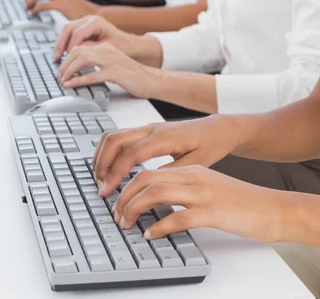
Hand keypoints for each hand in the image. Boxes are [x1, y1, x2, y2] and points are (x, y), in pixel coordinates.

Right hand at [53, 16, 139, 61]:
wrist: (129, 43)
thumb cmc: (122, 46)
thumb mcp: (107, 49)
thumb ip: (91, 48)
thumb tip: (76, 51)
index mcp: (96, 22)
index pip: (77, 33)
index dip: (71, 47)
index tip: (67, 60)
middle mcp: (89, 19)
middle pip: (68, 28)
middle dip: (61, 44)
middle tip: (56, 59)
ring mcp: (85, 21)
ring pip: (66, 30)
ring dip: (60, 44)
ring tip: (56, 58)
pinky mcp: (83, 27)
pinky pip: (69, 33)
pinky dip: (64, 43)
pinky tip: (61, 54)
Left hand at [57, 43, 161, 97]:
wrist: (152, 80)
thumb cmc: (134, 77)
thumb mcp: (113, 66)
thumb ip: (99, 65)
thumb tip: (80, 72)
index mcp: (106, 47)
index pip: (80, 47)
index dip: (67, 58)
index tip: (61, 69)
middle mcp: (107, 51)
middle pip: (78, 51)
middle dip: (64, 64)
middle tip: (58, 76)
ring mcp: (111, 61)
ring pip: (82, 60)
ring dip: (68, 70)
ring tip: (62, 80)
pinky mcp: (115, 73)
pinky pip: (92, 75)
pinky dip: (79, 80)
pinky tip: (71, 85)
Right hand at [92, 116, 241, 195]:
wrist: (218, 129)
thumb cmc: (211, 144)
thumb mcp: (196, 164)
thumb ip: (171, 172)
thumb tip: (148, 184)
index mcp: (164, 137)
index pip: (130, 154)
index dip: (115, 174)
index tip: (108, 192)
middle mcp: (152, 129)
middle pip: (114, 140)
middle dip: (102, 164)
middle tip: (100, 187)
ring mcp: (147, 127)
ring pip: (113, 136)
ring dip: (102, 156)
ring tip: (101, 179)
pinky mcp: (146, 130)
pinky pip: (120, 136)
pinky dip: (109, 151)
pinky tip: (110, 168)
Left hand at [113, 165, 284, 243]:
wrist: (276, 208)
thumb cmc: (243, 202)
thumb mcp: (209, 188)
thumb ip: (184, 191)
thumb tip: (157, 205)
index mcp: (192, 170)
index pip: (149, 172)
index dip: (127, 188)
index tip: (119, 203)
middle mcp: (195, 178)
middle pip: (146, 179)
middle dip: (124, 198)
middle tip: (116, 216)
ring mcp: (204, 194)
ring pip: (156, 194)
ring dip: (134, 210)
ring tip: (127, 225)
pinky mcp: (214, 213)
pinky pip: (178, 218)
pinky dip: (159, 227)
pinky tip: (151, 235)